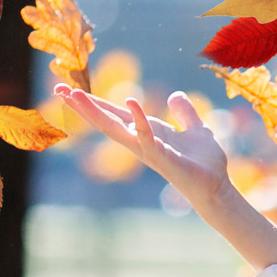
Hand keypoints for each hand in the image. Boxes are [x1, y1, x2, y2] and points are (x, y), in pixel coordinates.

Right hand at [57, 82, 276, 271]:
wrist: (217, 187)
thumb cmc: (204, 162)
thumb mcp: (196, 128)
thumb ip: (185, 113)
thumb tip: (175, 95)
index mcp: (147, 132)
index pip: (114, 114)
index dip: (93, 103)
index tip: (68, 90)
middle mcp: (142, 141)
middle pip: (106, 121)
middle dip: (82, 107)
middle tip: (58, 90)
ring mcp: (150, 150)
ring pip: (116, 130)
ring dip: (96, 112)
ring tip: (76, 95)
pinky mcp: (164, 158)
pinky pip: (148, 138)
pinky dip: (140, 121)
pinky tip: (131, 103)